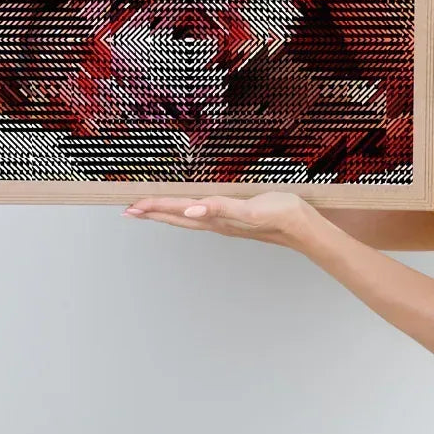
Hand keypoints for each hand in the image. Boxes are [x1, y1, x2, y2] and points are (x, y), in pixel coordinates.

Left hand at [123, 191, 321, 248]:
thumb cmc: (281, 215)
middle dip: (152, 214)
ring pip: (187, 218)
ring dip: (167, 214)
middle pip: (177, 218)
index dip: (154, 207)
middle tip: (129, 212)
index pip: (178, 211)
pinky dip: (188, 212)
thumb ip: (220, 208)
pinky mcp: (235, 219)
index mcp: (216, 218)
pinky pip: (203, 215)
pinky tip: (188, 210)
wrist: (303, 227)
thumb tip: (190, 210)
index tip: (132, 206)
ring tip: (150, 211)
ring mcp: (225, 222)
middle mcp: (216, 222)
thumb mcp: (250, 209)